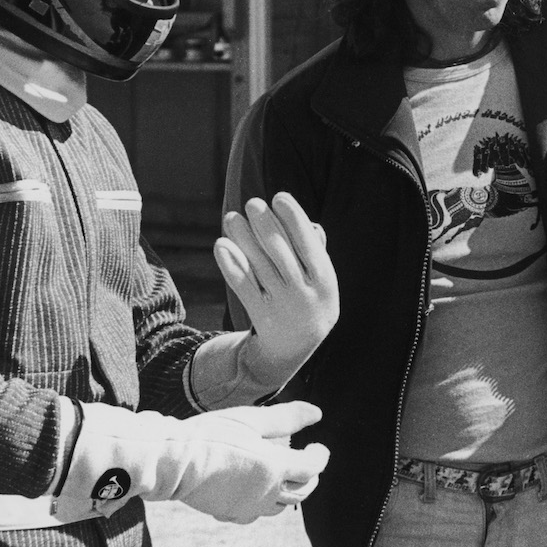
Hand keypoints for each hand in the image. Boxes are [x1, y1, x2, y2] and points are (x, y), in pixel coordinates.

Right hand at [179, 402, 330, 520]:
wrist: (172, 461)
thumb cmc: (211, 434)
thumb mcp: (252, 419)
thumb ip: (287, 418)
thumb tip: (317, 414)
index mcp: (276, 467)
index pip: (312, 467)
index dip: (320, 456)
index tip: (317, 447)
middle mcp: (267, 493)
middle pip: (302, 492)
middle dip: (310, 477)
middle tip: (307, 462)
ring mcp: (247, 507)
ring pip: (280, 507)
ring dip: (288, 492)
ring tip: (284, 477)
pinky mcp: (228, 513)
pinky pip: (253, 513)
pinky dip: (262, 503)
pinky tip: (254, 492)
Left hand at [214, 192, 338, 390]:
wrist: (293, 349)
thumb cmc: (309, 300)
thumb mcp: (322, 280)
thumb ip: (316, 251)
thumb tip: (307, 223)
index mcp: (325, 281)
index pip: (309, 244)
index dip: (294, 218)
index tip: (279, 196)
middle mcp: (304, 294)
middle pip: (281, 252)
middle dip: (266, 223)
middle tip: (252, 203)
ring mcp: (281, 306)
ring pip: (259, 265)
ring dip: (243, 238)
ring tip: (232, 218)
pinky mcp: (259, 315)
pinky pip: (243, 286)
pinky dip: (231, 265)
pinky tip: (222, 245)